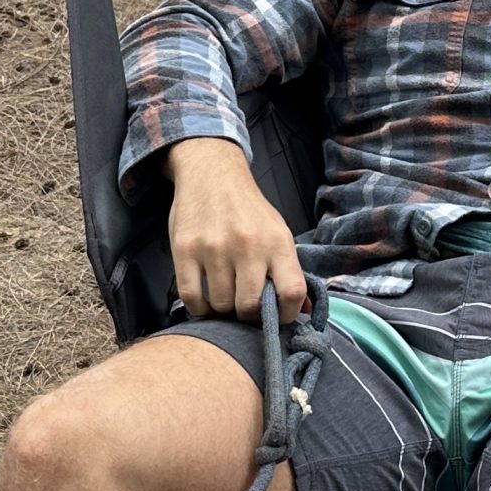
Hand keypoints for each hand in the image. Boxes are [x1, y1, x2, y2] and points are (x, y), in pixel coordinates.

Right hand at [164, 138, 306, 320]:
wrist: (211, 174)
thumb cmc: (248, 210)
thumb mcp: (278, 232)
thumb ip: (289, 270)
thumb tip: (304, 312)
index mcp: (277, 242)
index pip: (292, 292)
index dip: (288, 314)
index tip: (279, 317)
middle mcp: (248, 246)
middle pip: (251, 306)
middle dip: (248, 315)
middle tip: (245, 308)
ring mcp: (214, 248)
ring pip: (221, 305)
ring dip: (223, 310)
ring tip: (225, 298)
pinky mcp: (185, 250)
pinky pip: (192, 298)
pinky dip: (199, 309)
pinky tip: (205, 302)